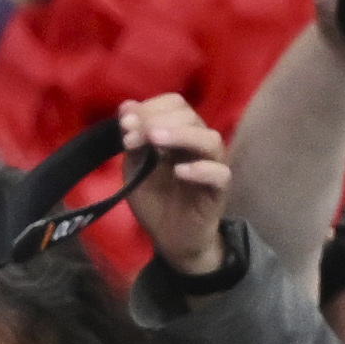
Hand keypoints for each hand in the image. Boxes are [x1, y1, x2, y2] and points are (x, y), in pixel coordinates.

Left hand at [118, 94, 230, 278]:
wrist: (170, 238)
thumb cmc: (156, 201)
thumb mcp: (135, 170)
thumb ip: (133, 141)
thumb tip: (126, 106)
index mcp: (179, 133)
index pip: (175, 104)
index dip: (151, 108)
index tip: (125, 122)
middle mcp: (198, 143)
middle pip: (190, 116)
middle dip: (159, 120)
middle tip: (133, 135)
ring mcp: (212, 164)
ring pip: (209, 139)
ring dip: (181, 135)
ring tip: (155, 139)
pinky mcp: (219, 190)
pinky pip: (219, 174)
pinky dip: (201, 169)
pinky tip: (179, 172)